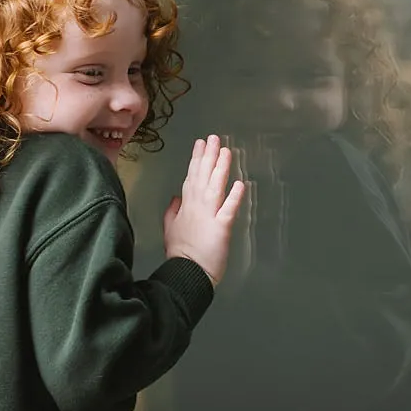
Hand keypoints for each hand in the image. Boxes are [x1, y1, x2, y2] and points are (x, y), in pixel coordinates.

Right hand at [162, 135, 245, 284]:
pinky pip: (229, 209)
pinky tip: (240, 183)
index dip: (196, 159)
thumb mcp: (170, 229)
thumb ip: (173, 211)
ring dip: (221, 168)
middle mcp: (197, 207)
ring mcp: (209, 216)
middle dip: (208, 156)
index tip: (200, 144)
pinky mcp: (221, 228)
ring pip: (215, 187)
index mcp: (186, 207)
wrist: (186, 273)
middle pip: (202, 176)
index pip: (191, 177)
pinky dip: (235, 196)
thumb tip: (176, 198)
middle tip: (214, 138)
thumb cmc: (180, 254)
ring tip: (226, 151)